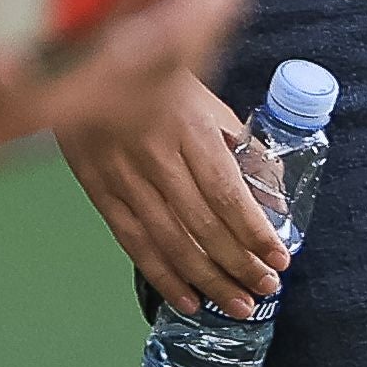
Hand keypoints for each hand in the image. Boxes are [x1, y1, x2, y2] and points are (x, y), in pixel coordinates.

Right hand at [63, 56, 297, 326]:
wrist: (87, 62)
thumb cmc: (159, 82)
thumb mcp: (207, 102)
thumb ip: (240, 146)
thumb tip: (274, 192)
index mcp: (188, 130)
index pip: (226, 193)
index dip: (254, 232)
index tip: (280, 258)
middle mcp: (155, 158)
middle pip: (202, 225)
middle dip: (238, 263)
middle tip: (266, 288)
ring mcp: (123, 178)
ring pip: (170, 241)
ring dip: (207, 279)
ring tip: (236, 304)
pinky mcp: (98, 192)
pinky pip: (133, 243)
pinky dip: (162, 276)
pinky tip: (188, 299)